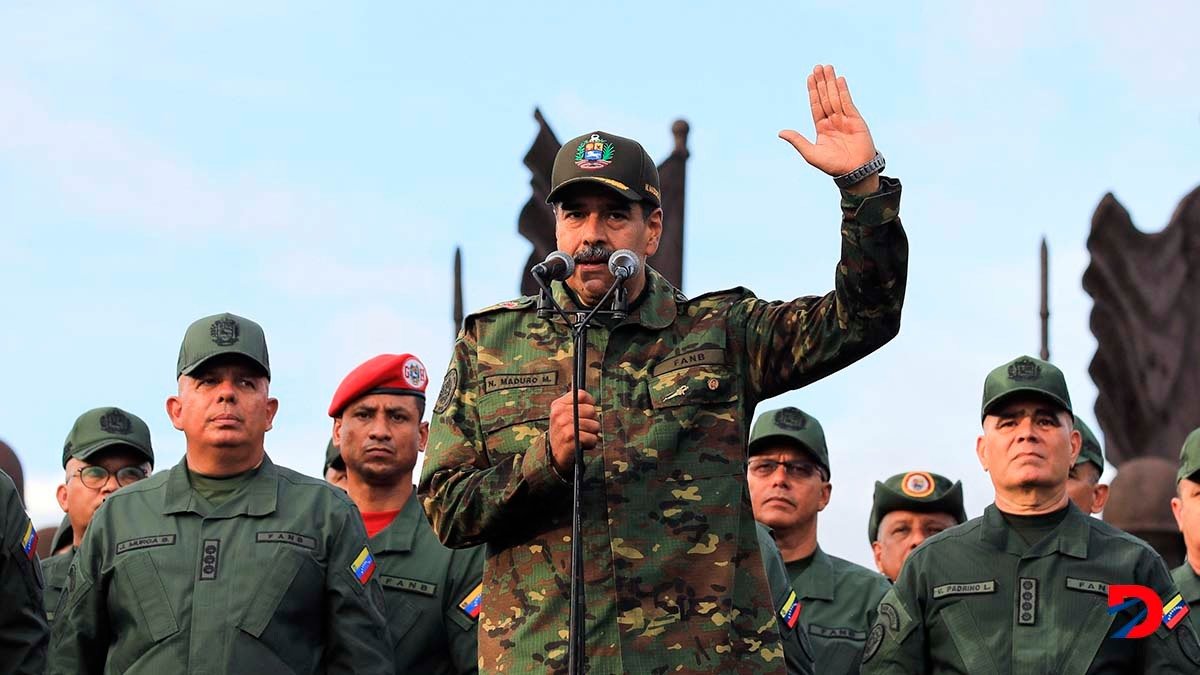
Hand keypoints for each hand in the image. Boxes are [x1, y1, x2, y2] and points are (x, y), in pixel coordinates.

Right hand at [548, 389, 599, 475]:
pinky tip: (583, 444)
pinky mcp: (570, 437)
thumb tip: (591, 400)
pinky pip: (592, 438)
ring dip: (592, 434)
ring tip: (582, 437)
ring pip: (594, 425)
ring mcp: (564, 425)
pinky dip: (591, 443)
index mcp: (558, 405)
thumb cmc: (563, 434)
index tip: (587, 412)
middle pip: (591, 410)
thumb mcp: (563, 416)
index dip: (589, 403)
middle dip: (592, 421)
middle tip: (584, 428)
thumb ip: (575, 405)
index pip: (581, 395)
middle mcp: (560, 413)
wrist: (553, 455)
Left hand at [779, 64, 878, 192]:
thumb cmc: (833, 166)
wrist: (854, 172)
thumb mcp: (811, 153)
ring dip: (831, 82)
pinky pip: (848, 102)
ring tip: (828, 68)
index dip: (813, 91)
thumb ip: (797, 141)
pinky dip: (843, 91)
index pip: (815, 105)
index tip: (810, 77)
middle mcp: (832, 121)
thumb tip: (780, 132)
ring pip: (835, 97)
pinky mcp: (856, 120)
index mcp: (821, 128)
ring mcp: (845, 119)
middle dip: (821, 82)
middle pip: (825, 97)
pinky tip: (839, 80)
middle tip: (818, 67)